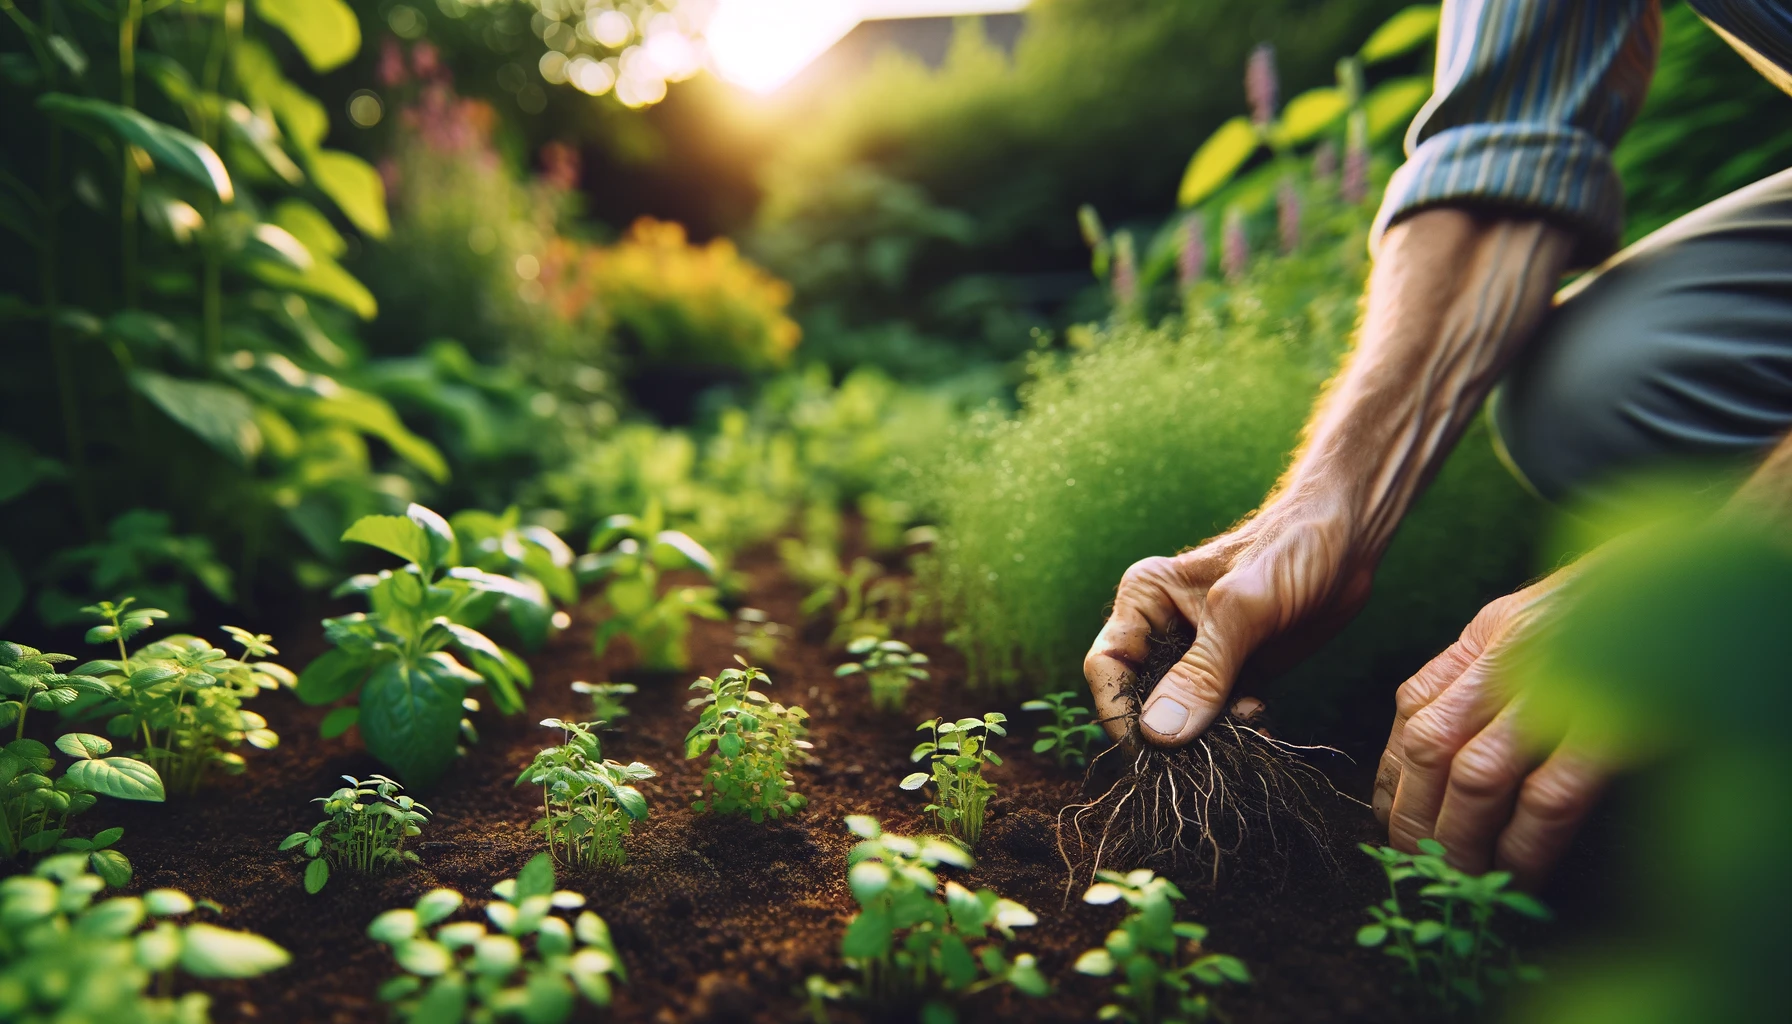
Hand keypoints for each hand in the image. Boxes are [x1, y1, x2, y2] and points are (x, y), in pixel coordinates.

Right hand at [1083, 499, 1373, 745]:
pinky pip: (1218, 721)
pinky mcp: (1234, 675)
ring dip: (1208, 737)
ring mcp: (1199, 657)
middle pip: (1141, 700)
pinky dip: (1235, 734)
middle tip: (1211, 746)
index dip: (1120, 711)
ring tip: (1249, 722)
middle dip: (1171, 731)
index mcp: (1145, 600)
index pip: (1108, 666)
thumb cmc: (1291, 551)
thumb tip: (1158, 735)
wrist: (1349, 541)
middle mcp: (1162, 630)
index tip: (1152, 752)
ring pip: (1180, 717)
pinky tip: (1263, 726)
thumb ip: (1202, 672)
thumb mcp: (1243, 610)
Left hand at [1374, 572, 1606, 888]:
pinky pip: (1551, 796)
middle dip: (1413, 814)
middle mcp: (1512, 659)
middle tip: (1418, 862)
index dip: (1392, 772)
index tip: (1389, 818)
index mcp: (1490, 635)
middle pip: (1429, 746)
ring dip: (1460, 838)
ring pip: (1476, 776)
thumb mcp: (1534, 618)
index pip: (1412, 708)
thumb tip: (1430, 739)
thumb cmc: (1619, 607)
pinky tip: (1519, 876)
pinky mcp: (1611, 727)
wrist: (1697, 582)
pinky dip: (1526, 844)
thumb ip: (1480, 666)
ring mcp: (1560, 691)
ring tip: (1460, 879)